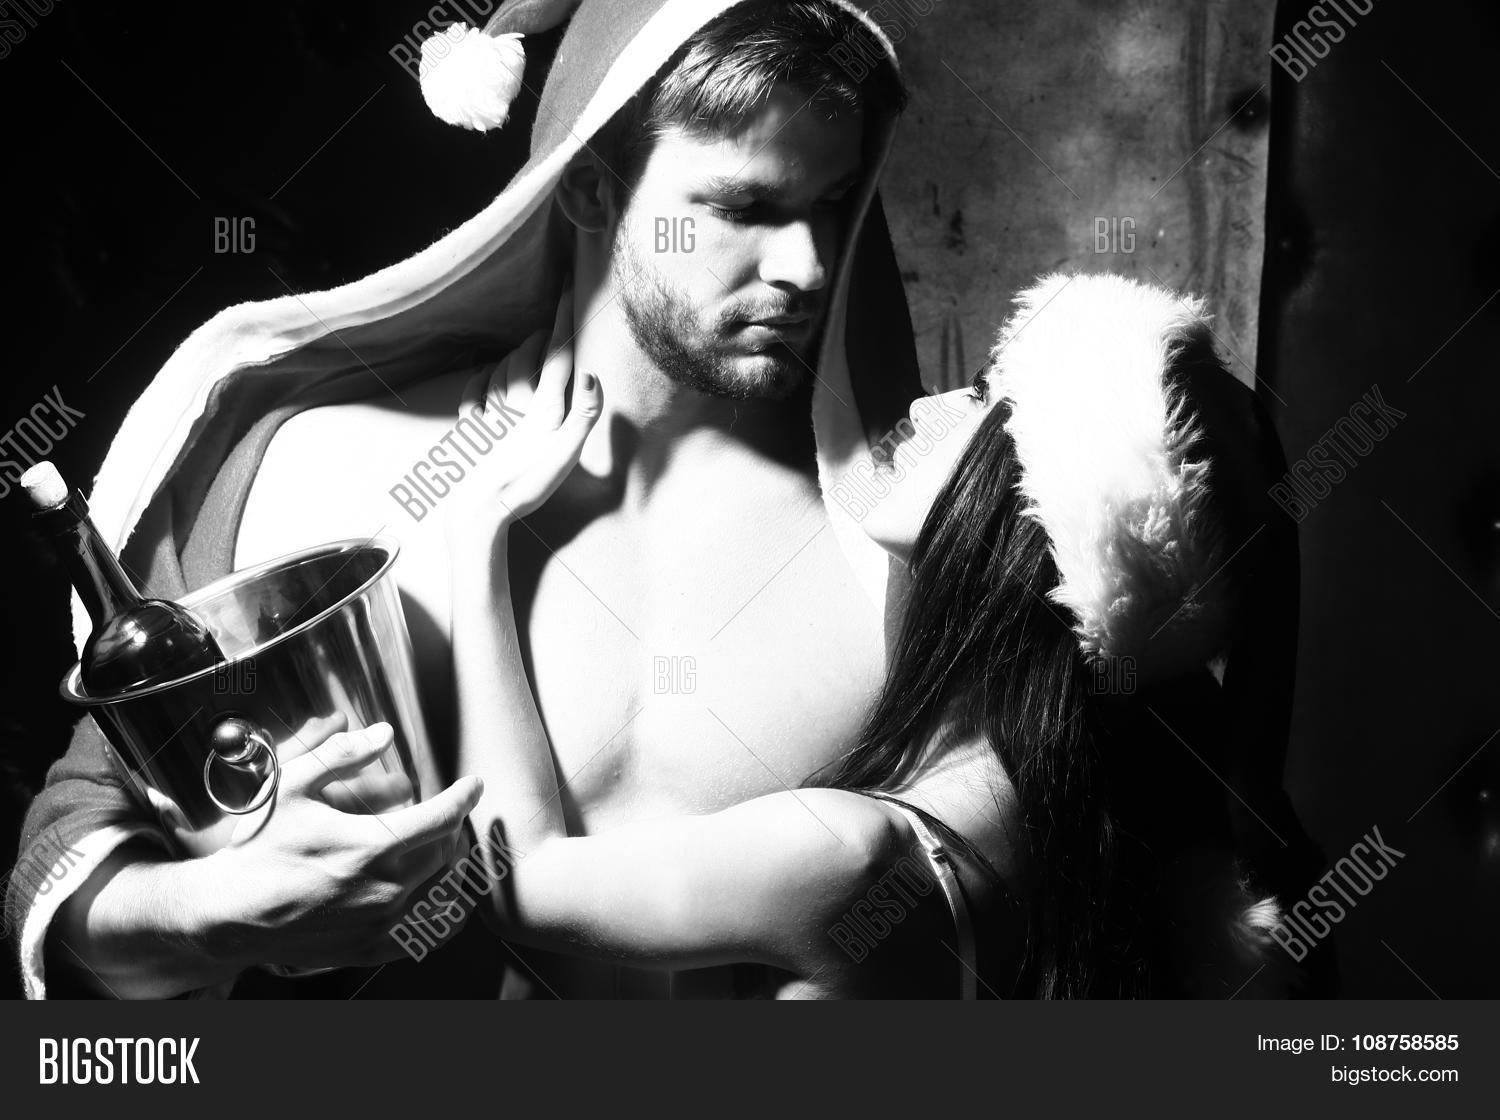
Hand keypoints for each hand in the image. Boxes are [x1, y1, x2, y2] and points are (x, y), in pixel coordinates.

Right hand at [195, 715, 483, 971]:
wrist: (226, 914)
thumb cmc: (258, 848)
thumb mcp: (292, 786)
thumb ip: (341, 754)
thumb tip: (384, 732)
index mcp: (372, 845)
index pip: (443, 818)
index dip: (465, 797)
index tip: (473, 785)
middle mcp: (386, 888)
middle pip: (448, 854)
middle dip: (454, 829)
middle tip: (448, 816)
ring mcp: (380, 924)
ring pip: (446, 895)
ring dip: (455, 870)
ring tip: (449, 852)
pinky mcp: (371, 949)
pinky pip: (428, 935)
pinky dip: (444, 915)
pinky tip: (442, 899)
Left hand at [444, 287, 602, 541]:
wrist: (479, 511)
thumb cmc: (528, 486)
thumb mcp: (567, 456)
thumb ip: (584, 414)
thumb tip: (590, 374)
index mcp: (542, 408)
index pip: (558, 355)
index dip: (564, 321)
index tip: (569, 290)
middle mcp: (514, 404)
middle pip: (528, 357)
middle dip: (541, 336)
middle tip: (552, 327)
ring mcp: (488, 415)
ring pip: (502, 369)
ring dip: (515, 353)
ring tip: (526, 347)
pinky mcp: (469, 430)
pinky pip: (473, 392)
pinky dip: (481, 376)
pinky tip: (485, 373)